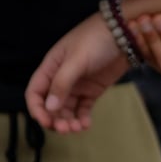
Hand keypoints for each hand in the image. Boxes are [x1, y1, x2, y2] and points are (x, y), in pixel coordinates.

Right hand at [25, 12, 127, 133]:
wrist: (126, 33)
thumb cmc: (96, 39)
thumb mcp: (77, 59)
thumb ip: (62, 83)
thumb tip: (49, 108)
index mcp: (51, 67)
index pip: (35, 92)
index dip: (37, 109)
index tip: (46, 122)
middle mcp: (61, 78)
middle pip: (50, 106)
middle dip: (55, 119)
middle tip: (66, 129)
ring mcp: (77, 85)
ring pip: (66, 110)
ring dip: (68, 122)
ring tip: (78, 128)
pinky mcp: (92, 90)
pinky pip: (82, 109)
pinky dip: (82, 119)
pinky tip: (86, 124)